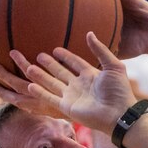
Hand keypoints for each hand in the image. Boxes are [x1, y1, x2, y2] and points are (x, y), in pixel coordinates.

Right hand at [0, 32, 135, 134]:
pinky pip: (50, 97)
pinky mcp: (67, 107)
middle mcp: (79, 86)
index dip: (66, 56)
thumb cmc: (119, 91)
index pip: (75, 63)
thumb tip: (89, 33)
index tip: (55, 49)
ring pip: (52, 83)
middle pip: (60, 72)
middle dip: (49, 64)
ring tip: (28, 66)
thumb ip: (100, 50)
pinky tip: (30, 85)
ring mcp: (72, 97)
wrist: (119, 114)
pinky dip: (40, 92)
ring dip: (40, 76)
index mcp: (90, 76)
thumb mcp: (113, 66)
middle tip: (37, 55)